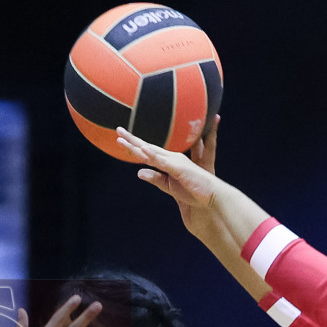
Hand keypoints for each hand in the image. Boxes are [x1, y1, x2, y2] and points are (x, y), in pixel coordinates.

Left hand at [117, 125, 225, 242]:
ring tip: (124, 136)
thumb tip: (139, 173)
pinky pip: (163, 161)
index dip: (134, 146)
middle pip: (147, 148)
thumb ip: (155, 178)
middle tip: (118, 129)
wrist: (209, 197)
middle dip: (132, 139)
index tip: (120, 139)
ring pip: (152, 152)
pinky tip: (144, 150)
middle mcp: (171, 158)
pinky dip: (153, 155)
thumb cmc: (192, 191)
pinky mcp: (179, 169)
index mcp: (168, 162)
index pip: (147, 152)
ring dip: (137, 144)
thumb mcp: (169, 186)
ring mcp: (175, 162)